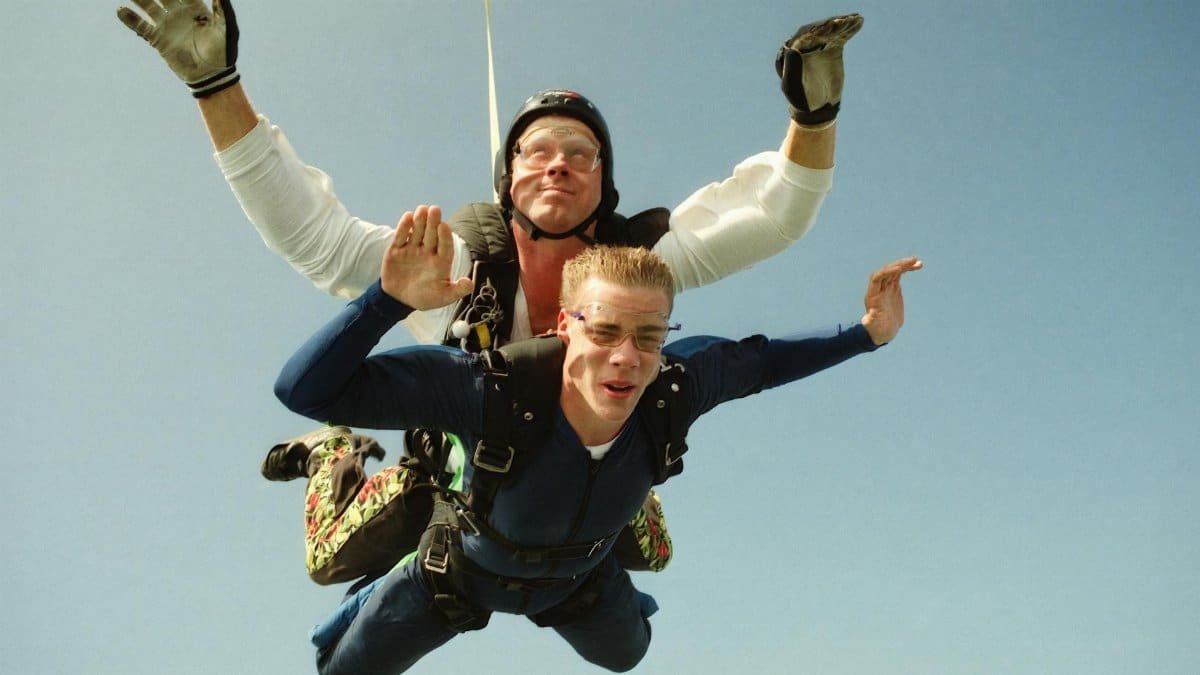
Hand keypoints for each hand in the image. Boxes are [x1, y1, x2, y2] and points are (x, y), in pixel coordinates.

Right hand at [117, 0, 239, 97]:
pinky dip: (131, 19)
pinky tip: (121, 10)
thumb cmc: (223, 53)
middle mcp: (178, 13)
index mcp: (195, 8)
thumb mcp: (226, 30)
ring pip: (148, 6)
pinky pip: (141, 26)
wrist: (211, 75)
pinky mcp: (158, 39)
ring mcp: (167, 25)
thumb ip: (222, 11)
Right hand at [381, 205, 472, 310]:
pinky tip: (407, 217)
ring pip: (417, 232)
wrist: (399, 301)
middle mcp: (428, 252)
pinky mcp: (397, 250)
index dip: (445, 236)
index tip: (444, 225)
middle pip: (431, 235)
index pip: (445, 246)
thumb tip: (470, 284)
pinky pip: (401, 237)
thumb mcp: (443, 297)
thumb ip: (457, 290)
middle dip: (433, 222)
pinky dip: (404, 227)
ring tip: (422, 209)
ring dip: (419, 221)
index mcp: (441, 261)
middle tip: (434, 209)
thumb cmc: (425, 297)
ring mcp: (412, 249)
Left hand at [776, 13, 862, 124]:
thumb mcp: (793, 86)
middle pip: (818, 31)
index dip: (815, 31)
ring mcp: (819, 45)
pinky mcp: (831, 47)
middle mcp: (804, 45)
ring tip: (854, 18)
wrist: (817, 108)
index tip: (827, 27)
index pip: (803, 37)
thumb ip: (792, 69)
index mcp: (791, 52)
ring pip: (830, 32)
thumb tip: (792, 49)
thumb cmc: (801, 99)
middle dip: (831, 25)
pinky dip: (849, 30)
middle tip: (843, 21)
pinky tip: (858, 22)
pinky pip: (840, 36)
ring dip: (842, 24)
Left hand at [861, 256, 921, 345]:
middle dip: (899, 265)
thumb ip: (870, 322)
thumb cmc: (876, 330)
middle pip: (887, 271)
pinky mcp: (893, 288)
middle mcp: (878, 289)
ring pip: (894, 271)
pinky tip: (917, 266)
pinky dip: (907, 269)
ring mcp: (886, 287)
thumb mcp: (872, 327)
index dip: (887, 272)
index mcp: (872, 296)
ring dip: (905, 265)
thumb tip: (867, 319)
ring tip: (918, 263)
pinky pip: (899, 275)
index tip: (899, 269)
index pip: (877, 278)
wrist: (883, 330)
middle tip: (913, 261)